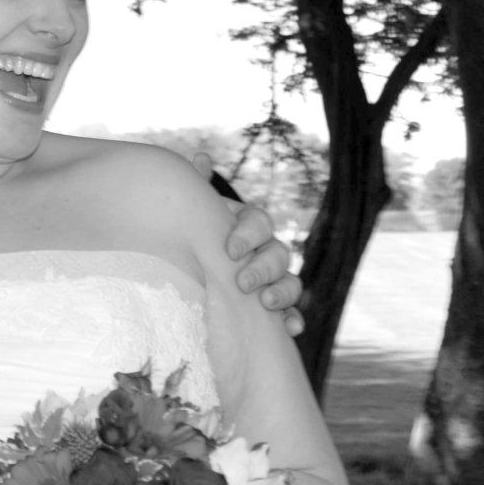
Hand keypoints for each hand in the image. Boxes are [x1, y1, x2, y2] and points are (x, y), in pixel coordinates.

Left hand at [188, 153, 304, 335]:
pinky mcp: (275, 309)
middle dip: (263, 267)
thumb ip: (195, 189)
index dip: (248, 234)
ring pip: (290, 281)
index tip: (230, 250)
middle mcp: (265, 251)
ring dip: (282, 292)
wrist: (189, 280)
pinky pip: (292, 313)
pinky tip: (290, 328)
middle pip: (278, 253)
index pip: (259, 222)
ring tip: (265, 304)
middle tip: (242, 283)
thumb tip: (201, 156)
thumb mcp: (190, 218)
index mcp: (247, 226)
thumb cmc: (190, 241)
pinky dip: (293, 319)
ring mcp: (273, 281)